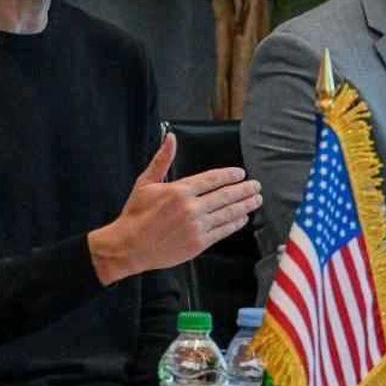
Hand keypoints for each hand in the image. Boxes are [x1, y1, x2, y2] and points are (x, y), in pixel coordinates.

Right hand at [87, 132, 262, 283]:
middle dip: (244, 190)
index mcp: (179, 191)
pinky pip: (222, 231)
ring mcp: (196, 226)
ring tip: (255, 200)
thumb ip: (162, 160)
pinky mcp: (198, 243)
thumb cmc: (135, 215)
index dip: (229, 175)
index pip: (212, 179)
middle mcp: (190, 208)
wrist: (129, 246)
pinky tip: (242, 218)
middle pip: (225, 196)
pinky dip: (234, 224)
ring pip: (227, 213)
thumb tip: (170, 138)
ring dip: (244, 206)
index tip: (240, 173)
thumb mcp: (146, 183)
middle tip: (255, 186)